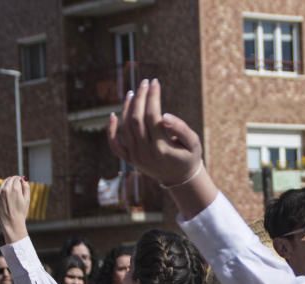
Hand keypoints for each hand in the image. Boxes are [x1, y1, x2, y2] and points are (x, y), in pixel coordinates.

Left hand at [0, 175, 30, 243]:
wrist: (11, 223)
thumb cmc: (21, 212)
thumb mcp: (27, 200)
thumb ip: (26, 187)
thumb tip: (23, 179)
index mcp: (15, 189)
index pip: (16, 178)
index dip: (20, 178)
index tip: (21, 180)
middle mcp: (5, 189)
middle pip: (9, 179)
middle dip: (13, 180)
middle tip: (17, 183)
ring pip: (3, 184)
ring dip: (8, 184)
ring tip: (13, 191)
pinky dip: (3, 191)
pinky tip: (7, 198)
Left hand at [107, 79, 217, 218]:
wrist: (180, 179)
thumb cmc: (189, 157)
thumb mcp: (193, 143)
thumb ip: (181, 129)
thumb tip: (164, 115)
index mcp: (162, 148)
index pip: (152, 116)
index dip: (152, 97)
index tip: (155, 83)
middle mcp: (146, 153)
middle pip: (137, 119)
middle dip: (140, 98)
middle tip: (144, 83)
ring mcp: (136, 157)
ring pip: (126, 128)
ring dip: (127, 108)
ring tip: (132, 93)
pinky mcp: (130, 160)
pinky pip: (115, 146)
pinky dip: (111, 131)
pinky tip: (113, 115)